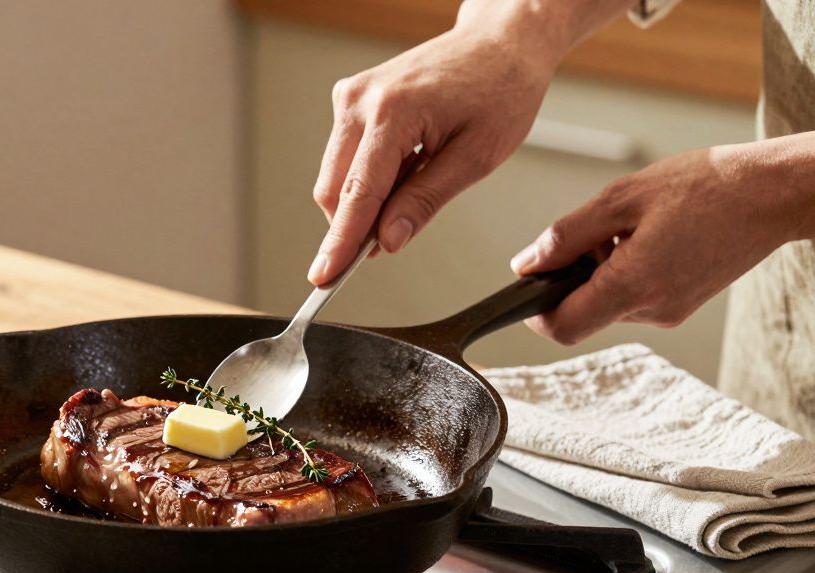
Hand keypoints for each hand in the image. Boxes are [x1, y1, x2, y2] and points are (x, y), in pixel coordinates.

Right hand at [308, 27, 556, 284]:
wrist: (501, 43)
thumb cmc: (500, 89)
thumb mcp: (476, 156)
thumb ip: (425, 200)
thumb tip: (387, 240)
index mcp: (393, 112)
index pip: (357, 193)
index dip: (340, 242)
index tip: (324, 276)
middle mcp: (360, 101)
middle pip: (334, 190)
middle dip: (356, 224)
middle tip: (394, 236)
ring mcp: (351, 97)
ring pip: (336, 177)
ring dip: (367, 198)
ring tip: (420, 176)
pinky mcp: (351, 100)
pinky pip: (346, 157)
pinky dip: (370, 177)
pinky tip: (408, 163)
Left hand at [513, 137, 814, 344]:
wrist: (775, 193)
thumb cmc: (706, 186)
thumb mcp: (622, 198)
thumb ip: (566, 235)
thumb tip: (527, 263)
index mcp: (633, 287)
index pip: (562, 327)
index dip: (535, 310)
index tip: (529, 282)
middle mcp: (651, 310)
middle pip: (583, 313)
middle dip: (572, 276)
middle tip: (594, 231)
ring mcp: (670, 311)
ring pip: (608, 302)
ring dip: (600, 269)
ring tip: (628, 225)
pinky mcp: (681, 303)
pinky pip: (634, 295)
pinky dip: (624, 270)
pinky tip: (647, 234)